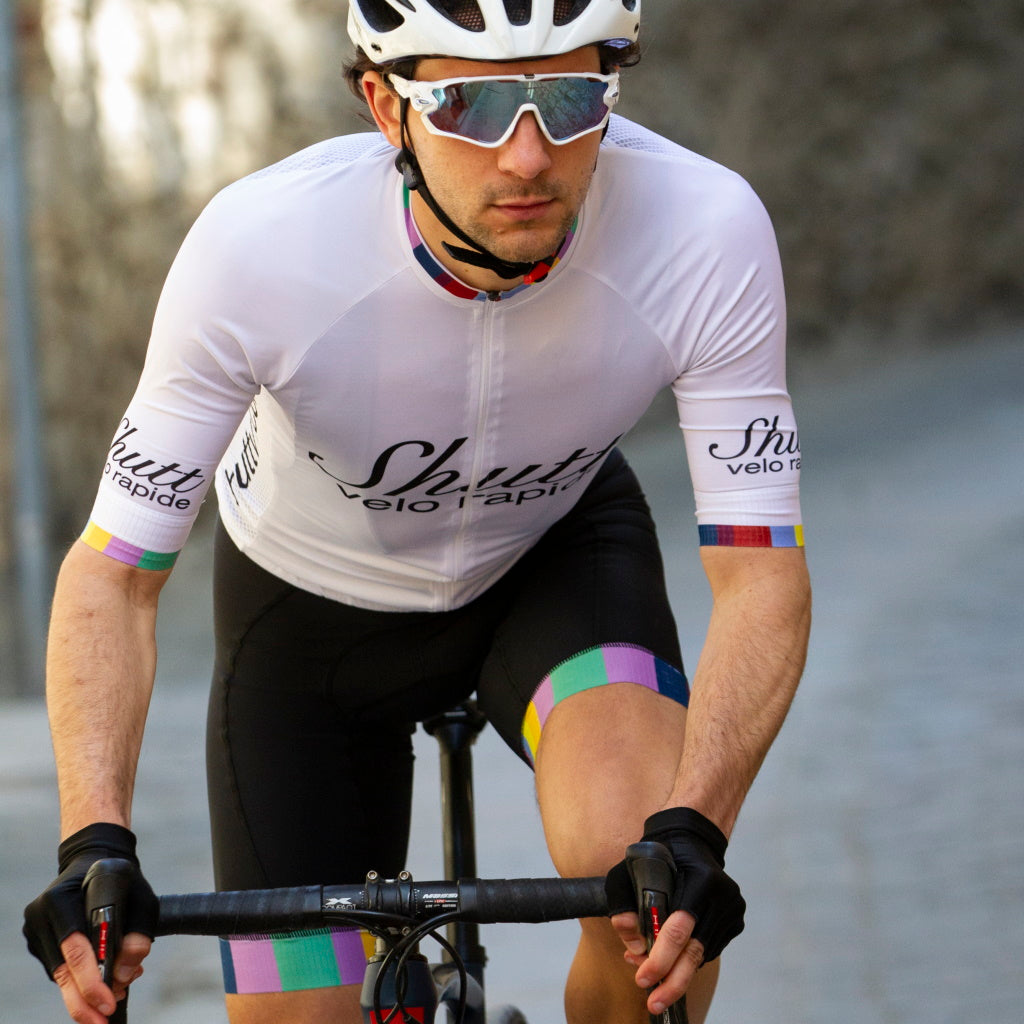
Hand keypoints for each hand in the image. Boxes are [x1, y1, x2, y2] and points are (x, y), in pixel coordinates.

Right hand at [23, 823, 158, 1022]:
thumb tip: (125, 974)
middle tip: (104, 1022)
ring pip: (60, 975)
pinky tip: (104, 980)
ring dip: (85, 994)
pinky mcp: (38, 941)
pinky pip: (60, 969)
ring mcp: (35, 929)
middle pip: (62, 970)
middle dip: (84, 1001)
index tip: (109, 1002)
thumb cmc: (122, 879)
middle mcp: (42, 914)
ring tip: (114, 998)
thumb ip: (139, 933)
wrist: (93, 860)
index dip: (91, 981)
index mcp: (62, 898)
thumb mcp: (142, 896)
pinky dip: (81, 980)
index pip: (76, 948)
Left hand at [606, 807, 745, 1013]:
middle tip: (653, 1003)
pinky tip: (667, 960)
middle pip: (696, 951)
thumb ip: (624, 903)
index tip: (643, 978)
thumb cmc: (657, 856)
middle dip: (673, 982)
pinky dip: (686, 959)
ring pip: (702, 954)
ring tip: (650, 977)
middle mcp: (723, 896)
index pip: (681, 929)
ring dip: (675, 970)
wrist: (690, 840)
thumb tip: (630, 942)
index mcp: (702, 879)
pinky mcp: (734, 922)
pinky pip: (707, 949)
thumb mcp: (629, 871)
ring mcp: (732, 910)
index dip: (661, 959)